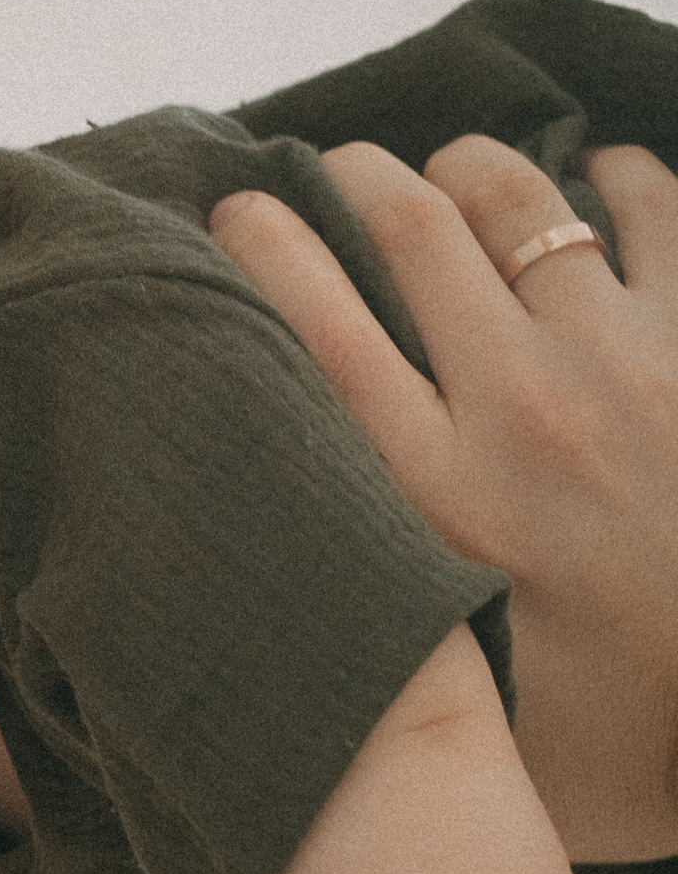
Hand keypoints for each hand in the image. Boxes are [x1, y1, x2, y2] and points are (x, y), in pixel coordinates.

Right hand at [208, 131, 677, 646]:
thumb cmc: (605, 709)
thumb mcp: (456, 666)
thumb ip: (380, 585)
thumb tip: (295, 526)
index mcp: (442, 498)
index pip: (322, 332)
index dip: (268, 249)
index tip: (237, 209)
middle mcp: (526, 411)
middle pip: (412, 230)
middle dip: (360, 173)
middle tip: (341, 165)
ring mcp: (628, 363)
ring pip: (524, 198)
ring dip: (476, 164)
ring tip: (460, 167)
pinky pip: (658, 207)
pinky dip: (616, 176)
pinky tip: (599, 177)